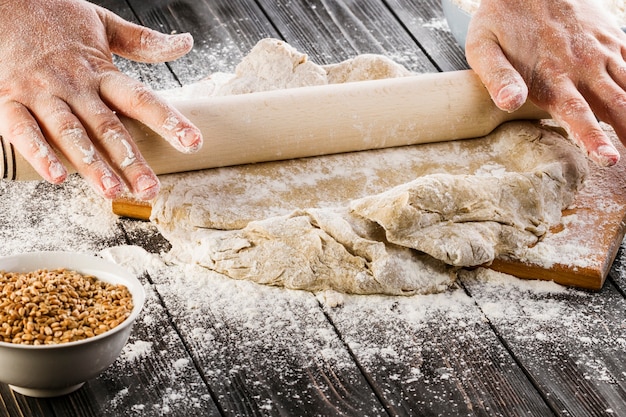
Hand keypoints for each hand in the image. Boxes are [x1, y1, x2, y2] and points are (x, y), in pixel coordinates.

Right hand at [0, 0, 201, 199]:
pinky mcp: (9, 99)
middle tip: (150, 189)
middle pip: (108, 127)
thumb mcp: (104, 24)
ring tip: (111, 190)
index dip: (168, 120)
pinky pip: (23, 130)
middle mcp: (75, 85)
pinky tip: (56, 177)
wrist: (0, 0)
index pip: (141, 98)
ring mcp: (41, 94)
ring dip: (91, 164)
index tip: (192, 142)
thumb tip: (186, 44)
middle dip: (131, 161)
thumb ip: (144, 42)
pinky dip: (39, 153)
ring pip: (70, 133)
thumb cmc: (55, 16)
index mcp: (101, 71)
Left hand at [465, 0, 623, 166]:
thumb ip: (497, 77)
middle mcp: (583, 67)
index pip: (577, 113)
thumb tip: (510, 104)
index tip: (608, 159)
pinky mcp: (611, 38)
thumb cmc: (501, 18)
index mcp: (552, 76)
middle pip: (616, 106)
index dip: (593, 138)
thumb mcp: (484, 47)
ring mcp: (601, 52)